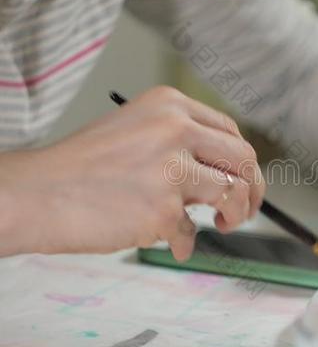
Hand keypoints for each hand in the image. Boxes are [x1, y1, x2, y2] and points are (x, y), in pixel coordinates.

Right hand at [0, 86, 264, 260]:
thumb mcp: (136, 133)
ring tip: (221, 225)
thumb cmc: (81, 168)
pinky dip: (182, 242)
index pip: (230, 130)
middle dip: (253, 189)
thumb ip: (181, 147)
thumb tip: (225, 177)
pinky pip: (190, 231)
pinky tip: (166, 241)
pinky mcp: (162, 207)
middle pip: (243, 158)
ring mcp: (170, 167)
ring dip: (235, 215)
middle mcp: (175, 128)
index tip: (243, 180)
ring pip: (232, 192)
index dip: (242, 161)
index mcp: (169, 105)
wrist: (35, 193)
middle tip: (244, 210)